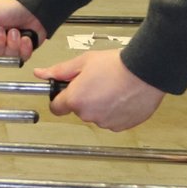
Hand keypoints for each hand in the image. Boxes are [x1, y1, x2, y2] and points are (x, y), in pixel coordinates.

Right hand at [0, 0, 44, 58]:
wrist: (33, 8)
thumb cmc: (8, 7)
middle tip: (1, 30)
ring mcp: (7, 49)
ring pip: (4, 57)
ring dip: (12, 42)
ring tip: (15, 30)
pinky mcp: (21, 53)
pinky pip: (20, 58)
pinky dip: (23, 47)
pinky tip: (24, 36)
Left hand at [37, 50, 164, 130]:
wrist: (145, 71)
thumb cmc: (117, 65)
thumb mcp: (83, 61)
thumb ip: (60, 70)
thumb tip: (41, 74)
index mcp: (76, 100)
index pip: (56, 108)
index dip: (59, 98)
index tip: (65, 92)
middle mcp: (89, 115)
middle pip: (78, 110)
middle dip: (83, 98)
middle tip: (95, 82)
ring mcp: (106, 123)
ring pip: (96, 115)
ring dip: (100, 105)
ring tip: (111, 88)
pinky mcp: (122, 126)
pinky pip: (112, 120)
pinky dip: (114, 111)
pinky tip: (120, 96)